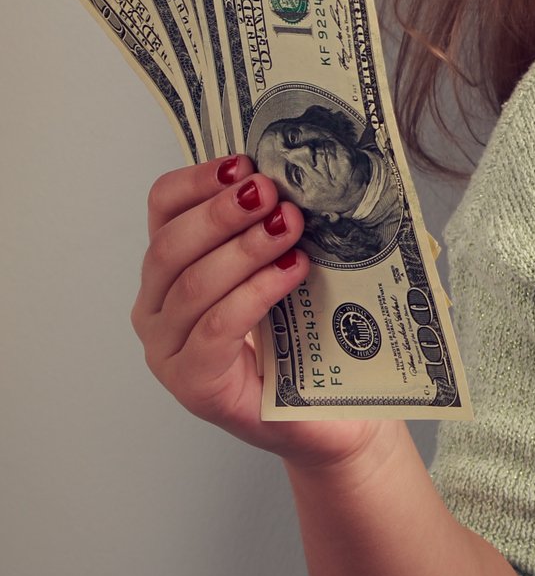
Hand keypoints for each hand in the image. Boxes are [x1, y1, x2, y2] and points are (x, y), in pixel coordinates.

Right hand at [133, 153, 392, 472]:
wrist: (335, 413)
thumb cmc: (311, 335)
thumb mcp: (292, 264)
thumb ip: (283, 223)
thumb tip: (307, 170)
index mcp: (174, 267)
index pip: (162, 208)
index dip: (197, 181)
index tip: (243, 162)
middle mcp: (159, 307)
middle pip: (170, 245)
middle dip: (223, 213)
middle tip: (272, 193)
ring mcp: (170, 350)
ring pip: (193, 285)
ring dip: (244, 249)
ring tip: (290, 227)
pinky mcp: (195, 384)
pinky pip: (216, 328)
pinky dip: (255, 293)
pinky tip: (291, 272)